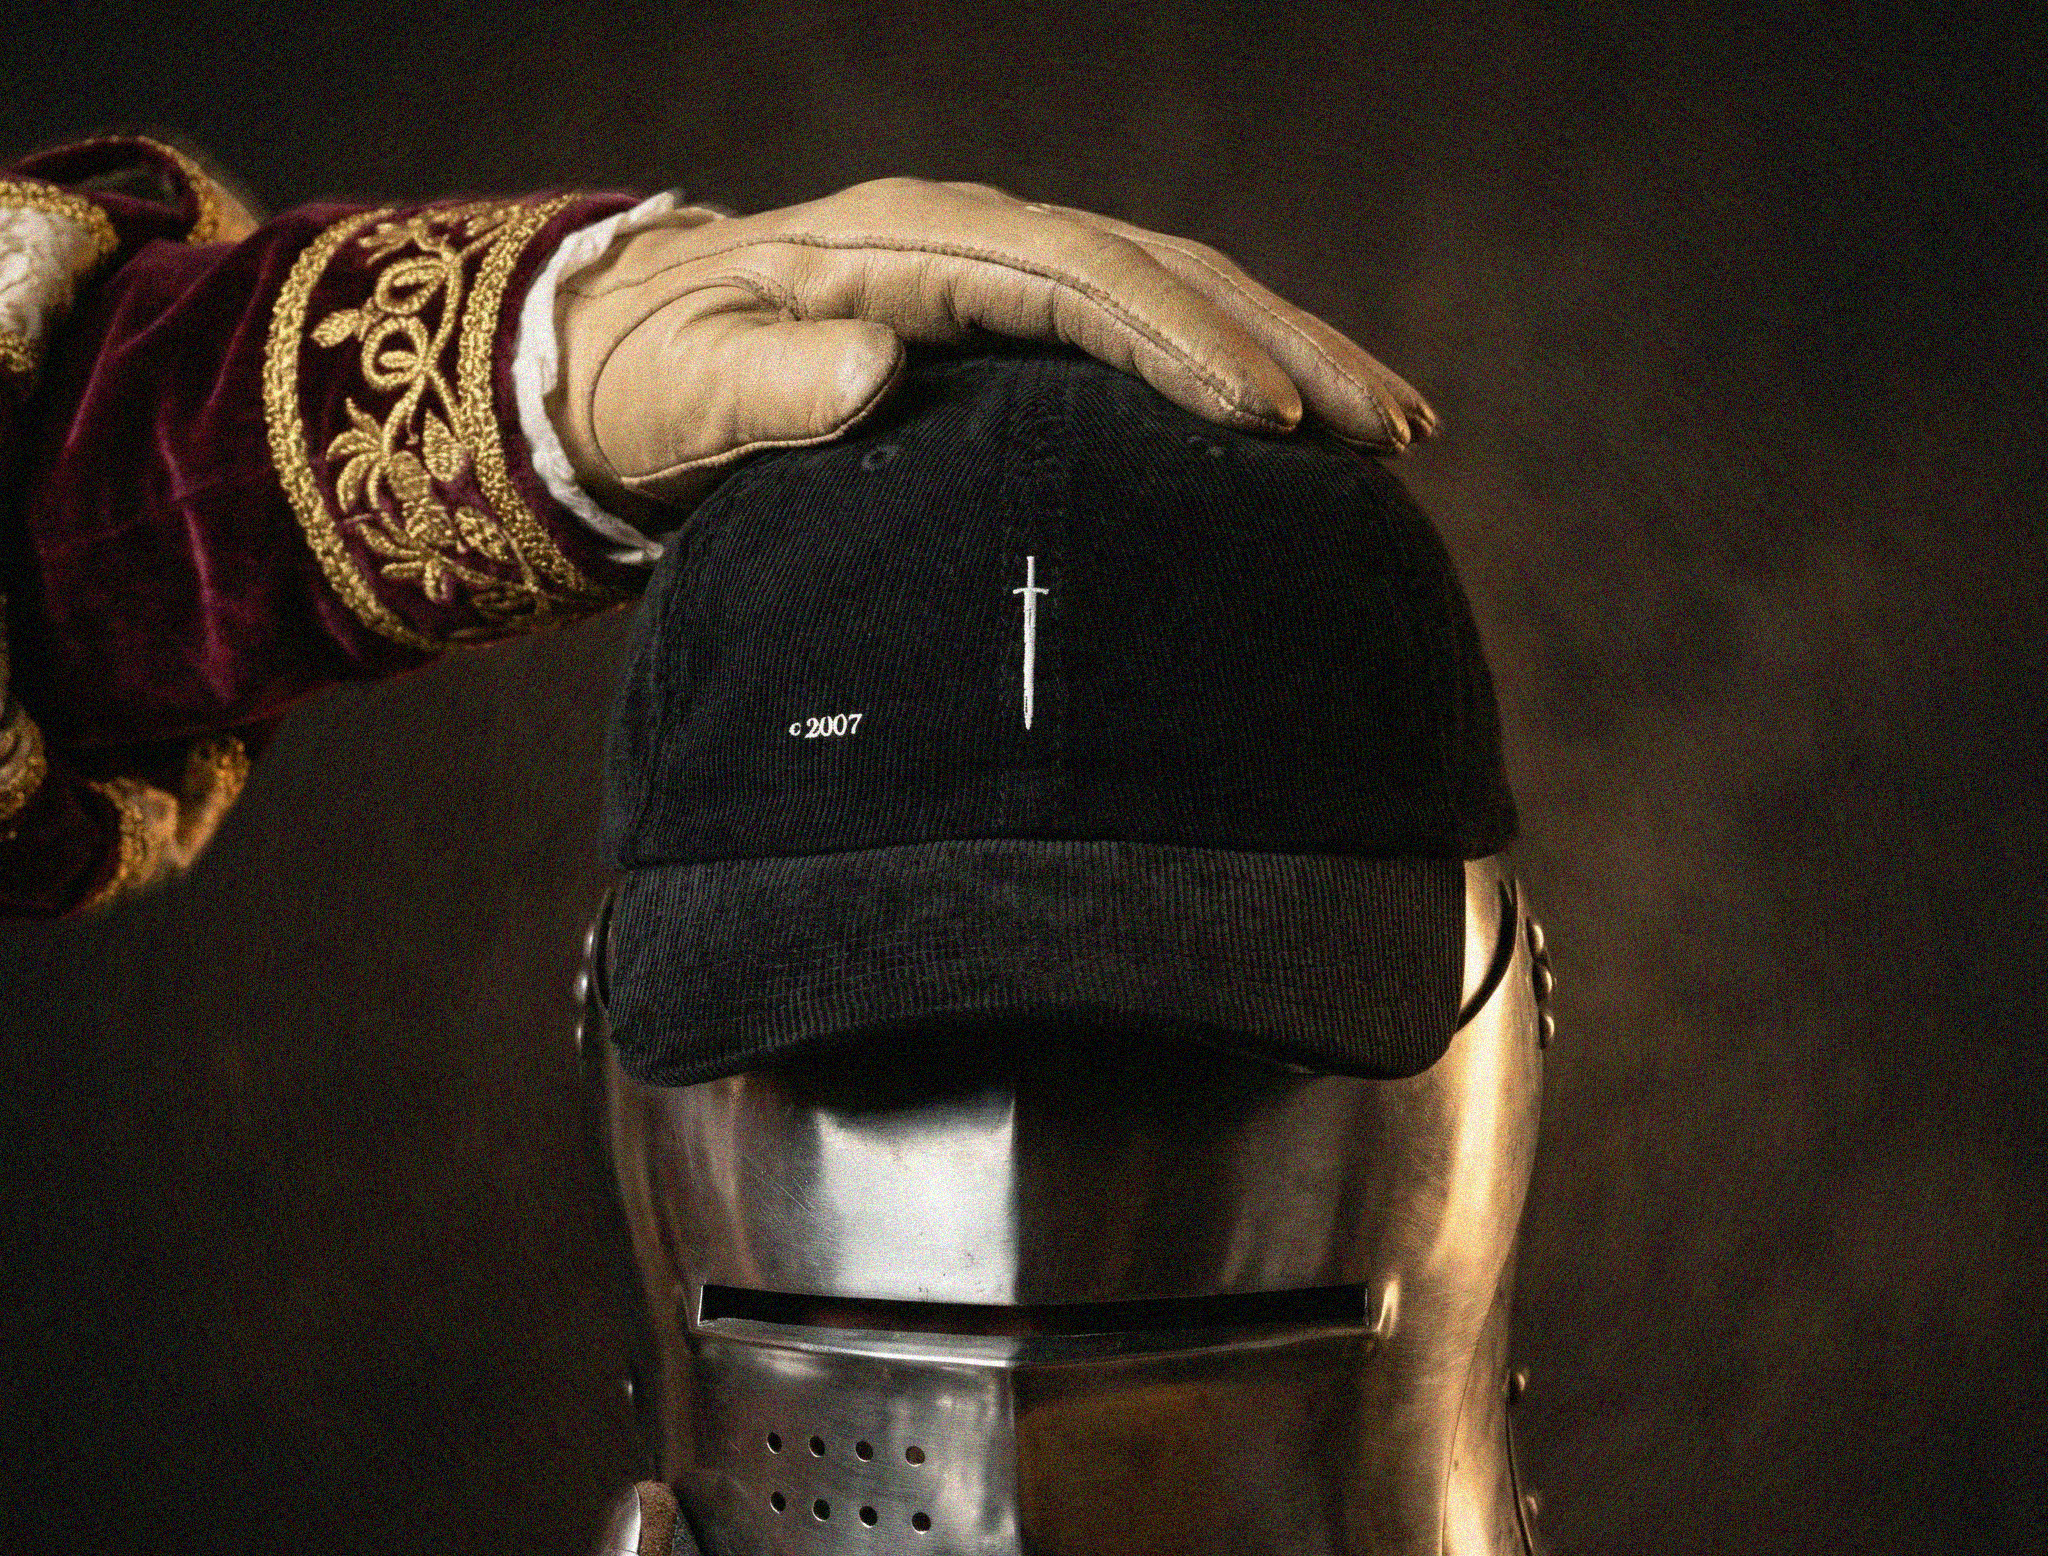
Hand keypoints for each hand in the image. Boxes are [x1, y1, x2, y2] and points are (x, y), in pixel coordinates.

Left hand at [551, 177, 1435, 517]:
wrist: (632, 349)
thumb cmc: (657, 382)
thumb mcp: (689, 386)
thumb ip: (769, 383)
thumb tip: (874, 374)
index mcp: (908, 243)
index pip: (1075, 276)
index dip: (1177, 340)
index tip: (1262, 419)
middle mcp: (976, 236)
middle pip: (1163, 269)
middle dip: (1286, 345)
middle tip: (1391, 432)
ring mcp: (1005, 267)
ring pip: (1182, 286)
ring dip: (1295, 354)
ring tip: (1397, 433)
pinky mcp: (1019, 315)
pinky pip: (1151, 325)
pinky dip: (1239, 368)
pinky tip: (1308, 430)